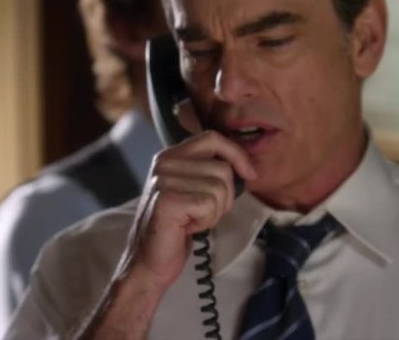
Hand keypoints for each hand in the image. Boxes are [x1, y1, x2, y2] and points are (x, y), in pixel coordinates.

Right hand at [125, 130, 257, 291]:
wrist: (149, 261)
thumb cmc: (176, 228)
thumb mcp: (192, 190)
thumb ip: (209, 171)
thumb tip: (245, 166)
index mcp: (171, 155)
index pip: (212, 138)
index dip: (236, 154)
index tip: (249, 174)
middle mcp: (165, 163)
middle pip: (222, 168)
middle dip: (224, 197)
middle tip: (203, 212)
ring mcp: (164, 180)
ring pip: (219, 188)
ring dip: (214, 212)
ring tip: (192, 220)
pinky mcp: (167, 201)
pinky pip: (209, 205)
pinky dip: (206, 222)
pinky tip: (188, 227)